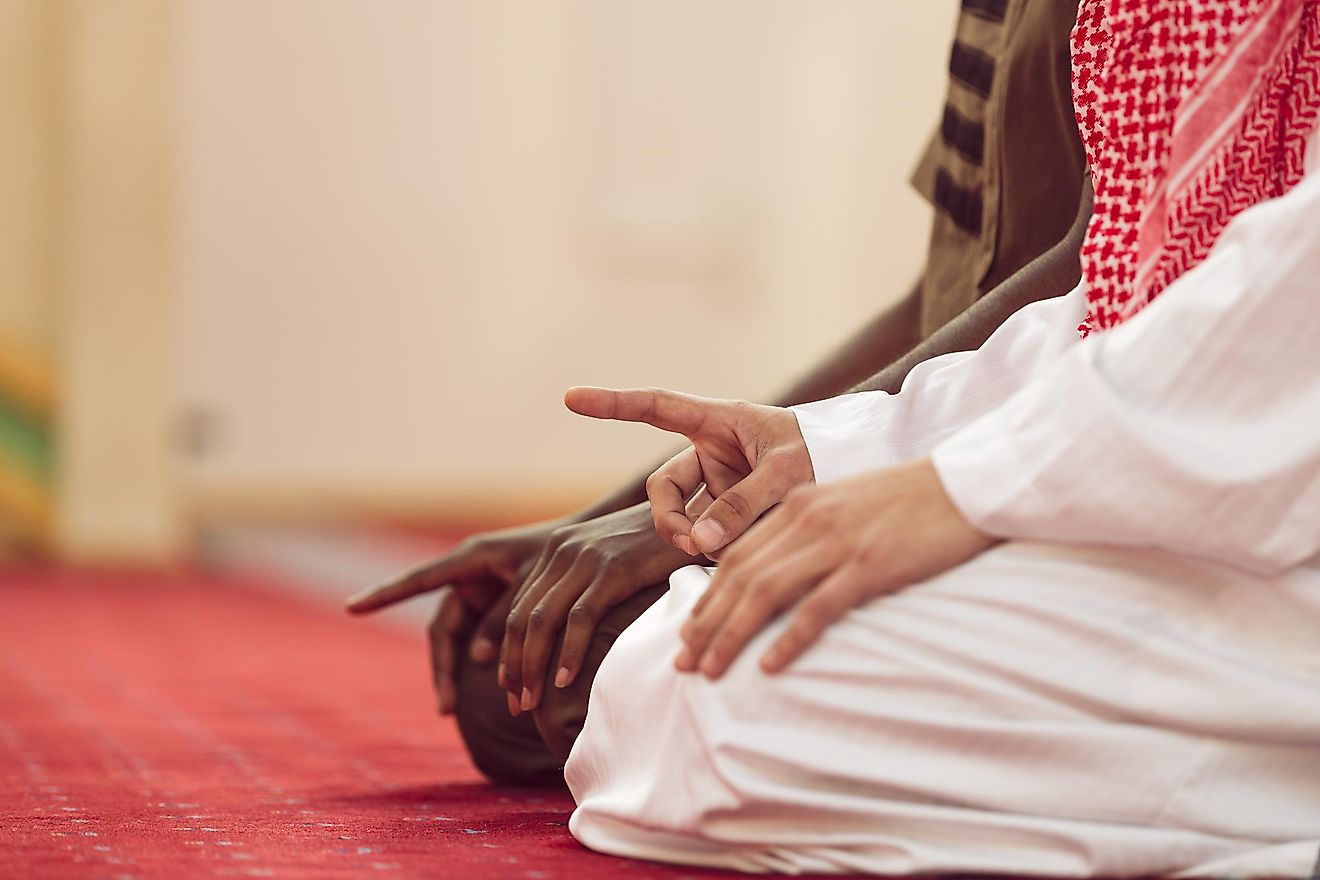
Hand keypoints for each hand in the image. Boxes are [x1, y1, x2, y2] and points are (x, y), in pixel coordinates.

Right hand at [344, 520, 561, 712]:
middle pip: (442, 628)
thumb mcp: (534, 586)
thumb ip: (507, 618)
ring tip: (449, 709)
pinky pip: (475, 641)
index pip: (419, 580)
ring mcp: (478, 595)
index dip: (385, 594)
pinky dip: (476, 666)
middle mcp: (468, 577)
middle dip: (441, 666)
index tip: (352, 607)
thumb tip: (477, 658)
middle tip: (445, 706)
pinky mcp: (491, 610)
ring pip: (456, 640)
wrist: (588, 553)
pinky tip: (477, 694)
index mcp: (471, 560)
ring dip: (454, 672)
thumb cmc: (561, 558)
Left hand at [498, 502, 696, 714]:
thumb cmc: (657, 547)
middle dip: (514, 665)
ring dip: (532, 666)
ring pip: (542, 620)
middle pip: (522, 617)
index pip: (519, 606)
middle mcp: (563, 550)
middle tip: (516, 704)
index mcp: (557, 549)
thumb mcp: (610, 562)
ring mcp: (587, 557)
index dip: (509, 651)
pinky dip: (569, 653)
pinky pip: (580, 618)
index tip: (510, 687)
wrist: (695, 514)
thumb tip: (568, 633)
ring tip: (531, 703)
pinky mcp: (614, 568)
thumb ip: (585, 586)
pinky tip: (564, 682)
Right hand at [565, 387, 813, 555]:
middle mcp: (712, 453)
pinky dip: (723, 552)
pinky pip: (711, 539)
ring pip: (685, 521)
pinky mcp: (733, 515)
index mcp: (718, 421)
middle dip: (669, 520)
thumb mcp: (789, 474)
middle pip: (663, 489)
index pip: (655, 407)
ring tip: (738, 553)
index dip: (612, 404)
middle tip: (691, 545)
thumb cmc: (826, 454)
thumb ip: (744, 505)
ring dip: (702, 541)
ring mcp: (720, 486)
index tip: (569, 398)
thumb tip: (699, 544)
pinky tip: (750, 558)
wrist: (859, 469)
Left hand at [676, 458, 996, 677]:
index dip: (707, 596)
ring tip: (710, 671)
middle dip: (706, 623)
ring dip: (732, 635)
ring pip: (766, 592)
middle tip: (683, 663)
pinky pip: (819, 607)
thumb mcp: (847, 505)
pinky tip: (770, 666)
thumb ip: (809, 531)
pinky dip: (790, 639)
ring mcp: (838, 542)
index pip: (736, 554)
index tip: (689, 632)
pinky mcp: (870, 564)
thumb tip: (779, 572)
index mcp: (799, 505)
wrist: (968, 484)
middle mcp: (809, 521)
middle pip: (739, 576)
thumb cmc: (911, 502)